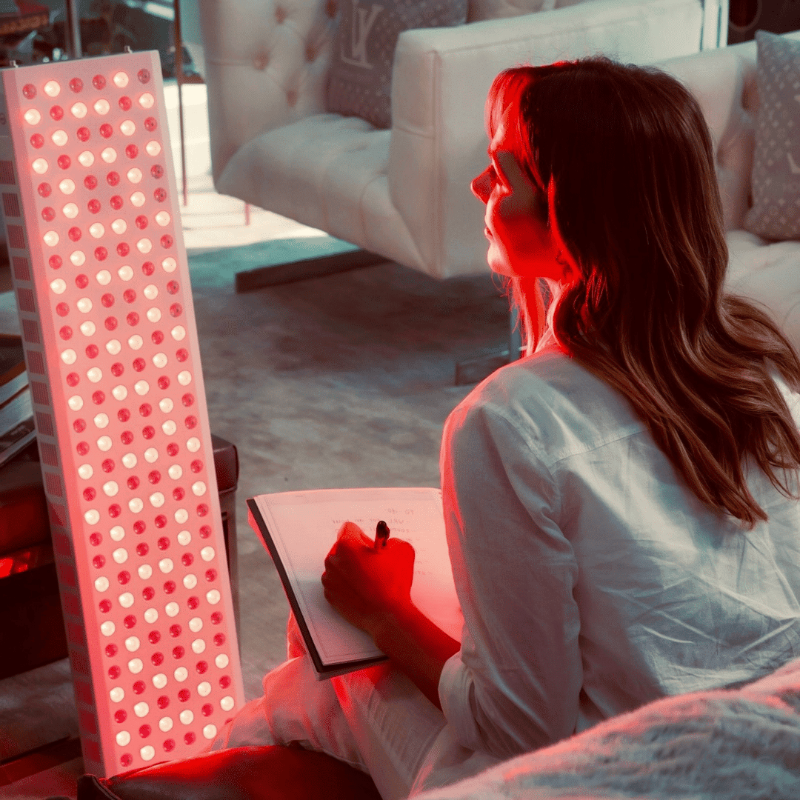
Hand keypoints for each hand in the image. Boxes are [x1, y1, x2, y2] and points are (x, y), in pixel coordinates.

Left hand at [322, 521, 414, 637]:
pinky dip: (347, 584)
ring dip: (350, 568)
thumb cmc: (394, 583)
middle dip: (355, 552)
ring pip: (338, 565)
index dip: (363, 535)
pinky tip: (362, 591)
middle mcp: (333, 560)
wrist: (387, 616)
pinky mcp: (330, 595)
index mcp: (347, 545)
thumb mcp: (402, 549)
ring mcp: (330, 579)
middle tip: (371, 563)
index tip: (370, 545)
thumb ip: (390, 539)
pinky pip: (337, 582)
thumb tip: (385, 543)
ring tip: (368, 580)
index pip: (349, 528)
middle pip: (342, 547)